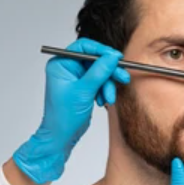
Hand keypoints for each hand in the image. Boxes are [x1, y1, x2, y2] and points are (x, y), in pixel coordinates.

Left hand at [13, 38, 129, 183]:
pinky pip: (100, 82)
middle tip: (122, 77)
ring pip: (100, 72)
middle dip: (109, 71)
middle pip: (95, 60)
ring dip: (108, 85)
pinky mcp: (84, 87)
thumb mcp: (84, 91)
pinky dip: (104, 91)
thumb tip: (112, 56)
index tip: (116, 57)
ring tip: (109, 98)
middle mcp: (67, 68)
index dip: (102, 51)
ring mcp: (76, 78)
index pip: (84, 47)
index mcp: (61, 64)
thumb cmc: (63, 116)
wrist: (61, 136)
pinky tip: (103, 101)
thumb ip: (99, 71)